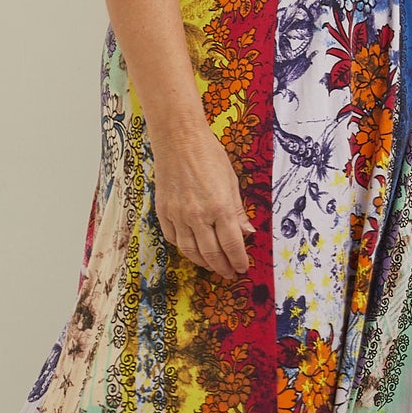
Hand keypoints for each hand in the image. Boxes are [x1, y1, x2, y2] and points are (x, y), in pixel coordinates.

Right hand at [152, 124, 255, 280]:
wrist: (179, 140)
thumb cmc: (209, 155)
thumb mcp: (231, 182)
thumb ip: (237, 211)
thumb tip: (248, 233)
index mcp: (220, 207)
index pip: (232, 245)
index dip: (238, 260)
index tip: (242, 268)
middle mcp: (198, 216)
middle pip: (211, 253)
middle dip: (222, 267)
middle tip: (229, 273)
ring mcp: (178, 215)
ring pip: (190, 251)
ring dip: (203, 262)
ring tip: (212, 266)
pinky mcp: (163, 211)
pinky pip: (173, 238)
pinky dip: (183, 248)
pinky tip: (191, 249)